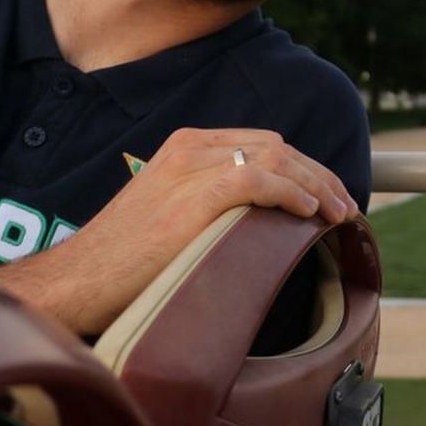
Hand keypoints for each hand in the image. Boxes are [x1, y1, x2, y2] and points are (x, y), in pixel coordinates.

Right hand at [0, 127, 356, 333]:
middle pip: (277, 147)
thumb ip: (216, 203)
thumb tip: (267, 220)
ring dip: (317, 185)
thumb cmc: (126, 260)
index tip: (331, 196)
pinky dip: (289, 192)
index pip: (264, 144)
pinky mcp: (190, 196)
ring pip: (274, 158)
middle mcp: (189, 147)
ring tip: (339, 213)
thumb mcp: (175, 215)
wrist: (78, 280)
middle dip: (320, 175)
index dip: (306, 168)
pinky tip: (308, 212)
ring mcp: (188, 168)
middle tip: (347, 206)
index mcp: (186, 146)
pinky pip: (255, 179)